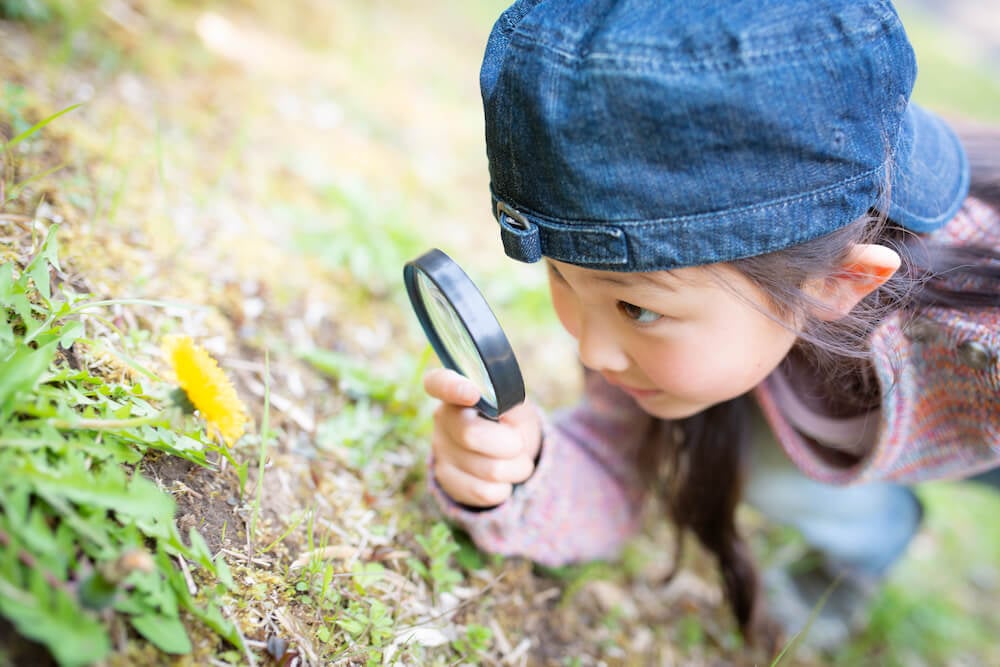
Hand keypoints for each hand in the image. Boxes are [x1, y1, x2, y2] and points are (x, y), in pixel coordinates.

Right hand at [424, 368, 541, 507]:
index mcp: (457, 390)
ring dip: (515, 468)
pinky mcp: (445, 478)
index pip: (438, 382)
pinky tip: (501, 479)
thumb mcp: (518, 407)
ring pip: (487, 469)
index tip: (472, 394)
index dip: (451, 387)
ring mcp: (440, 449)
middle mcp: (442, 417)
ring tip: (515, 461)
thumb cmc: (512, 422)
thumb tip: (499, 407)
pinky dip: (504, 488)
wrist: (510, 456)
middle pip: (471, 434)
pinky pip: (484, 491)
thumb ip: (510, 402)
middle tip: (519, 444)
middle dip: (510, 444)